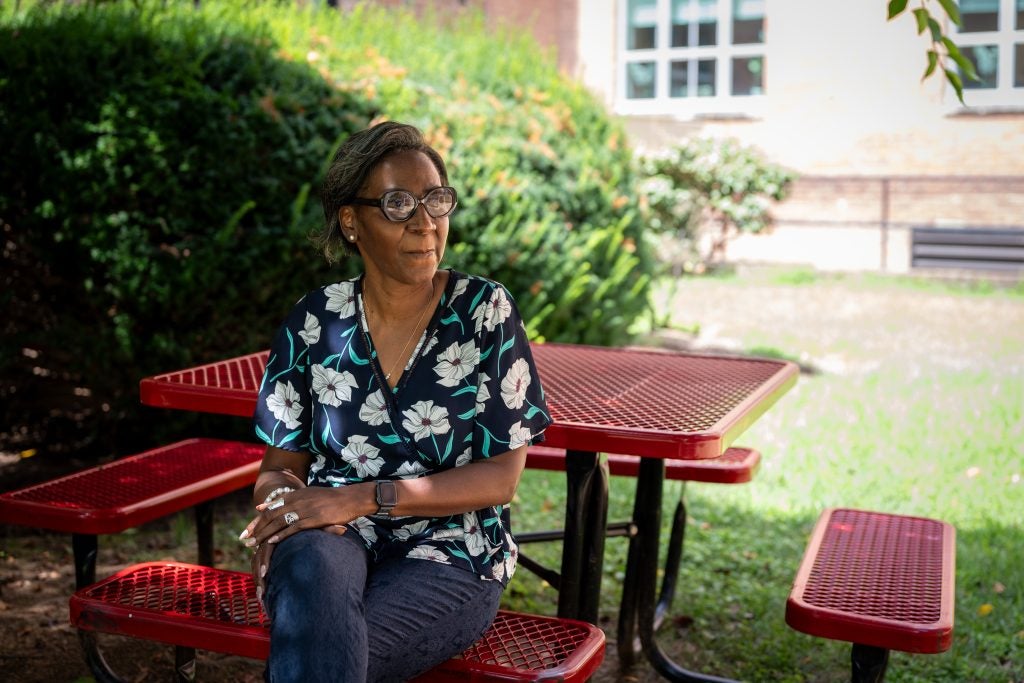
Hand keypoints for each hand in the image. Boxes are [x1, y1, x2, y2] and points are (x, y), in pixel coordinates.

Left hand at [239, 486, 366, 608]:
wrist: (351, 498)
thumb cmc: (330, 499)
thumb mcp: (308, 495)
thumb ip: (287, 500)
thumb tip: (263, 506)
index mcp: (296, 494)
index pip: (270, 508)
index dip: (257, 520)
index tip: (246, 530)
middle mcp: (298, 500)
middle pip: (271, 515)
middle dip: (256, 528)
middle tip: (245, 539)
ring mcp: (306, 509)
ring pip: (280, 522)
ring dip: (265, 534)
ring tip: (254, 544)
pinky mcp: (315, 518)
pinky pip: (294, 527)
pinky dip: (281, 535)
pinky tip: (272, 542)